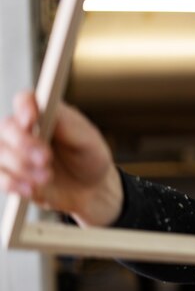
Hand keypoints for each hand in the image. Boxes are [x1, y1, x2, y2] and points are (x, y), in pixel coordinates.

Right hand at [0, 91, 122, 226]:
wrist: (91, 190)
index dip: (24, 107)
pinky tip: (31, 189)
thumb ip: (68, 125)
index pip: (25, 100)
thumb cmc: (90, 158)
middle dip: (24, 144)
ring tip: (47, 177)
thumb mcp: (88, 140)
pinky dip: (12, 183)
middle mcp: (25, 130)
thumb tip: (52, 109)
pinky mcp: (11, 175)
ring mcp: (14, 152)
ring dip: (21, 166)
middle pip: (6, 127)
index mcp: (45, 114)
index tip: (32, 121)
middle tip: (46, 158)